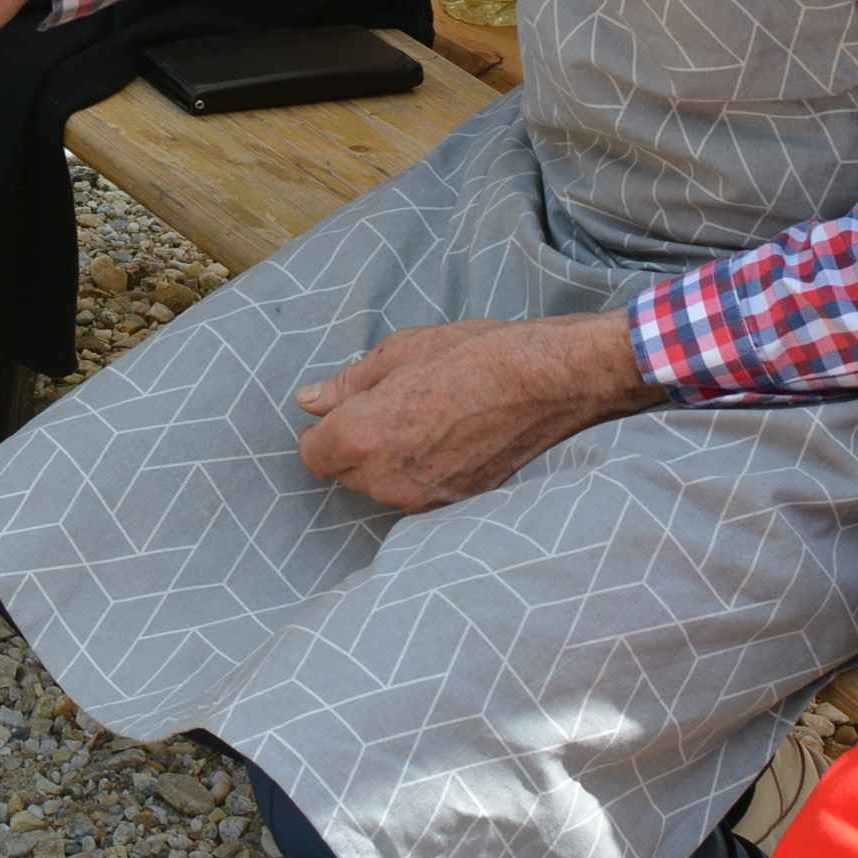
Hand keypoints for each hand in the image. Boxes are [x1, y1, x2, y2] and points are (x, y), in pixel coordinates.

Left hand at [293, 311, 658, 512]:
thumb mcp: (400, 353)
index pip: (312, 454)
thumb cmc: (472, 357)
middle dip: (357, 442)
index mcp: (361, 438)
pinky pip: (418, 490)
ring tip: (430, 415)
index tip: (347, 408)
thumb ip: (348, 384)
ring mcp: (421, 499)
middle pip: (346, 471)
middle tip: (395, 402)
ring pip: (382, 483)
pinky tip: (452, 436)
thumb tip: (309, 400)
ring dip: (390, 458)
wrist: (548, 384)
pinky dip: (423, 469)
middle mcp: (385, 480)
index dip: (323, 429)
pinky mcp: (454, 505)